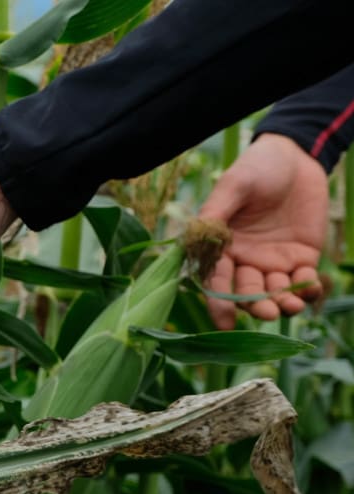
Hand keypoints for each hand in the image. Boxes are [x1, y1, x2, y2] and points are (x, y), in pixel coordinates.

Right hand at [201, 133, 327, 329]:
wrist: (296, 157)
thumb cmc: (257, 168)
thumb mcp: (234, 186)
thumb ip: (216, 213)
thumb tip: (195, 240)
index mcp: (223, 247)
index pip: (217, 280)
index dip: (219, 303)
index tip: (224, 323)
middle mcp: (245, 260)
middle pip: (247, 293)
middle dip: (256, 306)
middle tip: (268, 312)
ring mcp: (273, 261)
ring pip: (275, 293)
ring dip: (282, 303)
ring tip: (292, 305)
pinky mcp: (302, 257)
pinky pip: (303, 281)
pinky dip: (307, 290)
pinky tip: (311, 289)